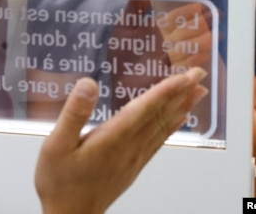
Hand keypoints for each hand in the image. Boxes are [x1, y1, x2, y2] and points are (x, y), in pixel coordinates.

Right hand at [35, 67, 207, 213]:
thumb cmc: (60, 181)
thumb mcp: (56, 144)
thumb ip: (74, 113)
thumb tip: (88, 84)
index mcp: (112, 139)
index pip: (144, 110)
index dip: (165, 91)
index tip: (183, 75)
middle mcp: (129, 148)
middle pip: (160, 116)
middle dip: (181, 93)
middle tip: (198, 73)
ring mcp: (133, 158)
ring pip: (163, 128)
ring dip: (181, 107)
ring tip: (198, 91)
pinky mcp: (132, 165)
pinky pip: (158, 141)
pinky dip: (171, 127)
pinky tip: (178, 119)